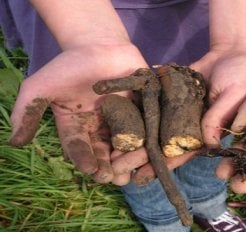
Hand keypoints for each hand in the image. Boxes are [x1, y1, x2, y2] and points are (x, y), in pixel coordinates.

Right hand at [9, 43, 147, 182]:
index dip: (84, 160)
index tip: (90, 169)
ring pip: (126, 148)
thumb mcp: (41, 87)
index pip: (79, 149)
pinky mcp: (141, 112)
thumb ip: (27, 112)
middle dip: (108, 168)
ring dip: (128, 160)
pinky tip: (149, 151)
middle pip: (105, 155)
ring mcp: (122, 122)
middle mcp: (99, 129)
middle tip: (112, 176)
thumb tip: (14, 143)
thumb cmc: (69, 65)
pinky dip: (147, 142)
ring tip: (129, 167)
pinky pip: (146, 130)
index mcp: (77, 127)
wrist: (100, 43)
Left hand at [111, 50, 245, 185]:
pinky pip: (155, 102)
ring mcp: (180, 108)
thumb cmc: (242, 77)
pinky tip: (120, 118)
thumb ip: (220, 116)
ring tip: (113, 149)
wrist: (235, 53)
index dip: (166, 163)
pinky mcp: (172, 92)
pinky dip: (140, 109)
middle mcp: (191, 123)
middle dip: (143, 155)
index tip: (145, 175)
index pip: (184, 151)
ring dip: (137, 137)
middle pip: (164, 142)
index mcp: (207, 131)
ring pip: (156, 125)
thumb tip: (207, 142)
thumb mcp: (234, 95)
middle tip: (119, 167)